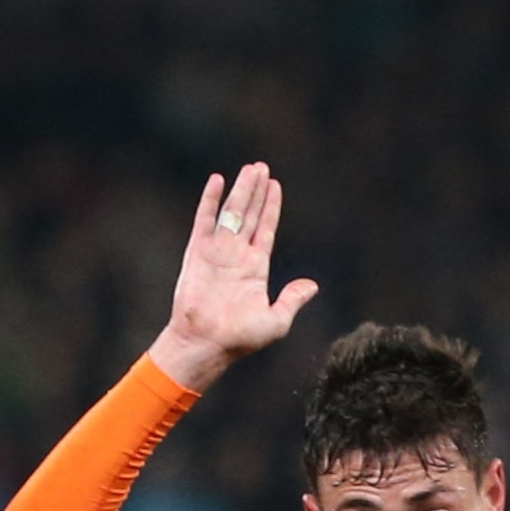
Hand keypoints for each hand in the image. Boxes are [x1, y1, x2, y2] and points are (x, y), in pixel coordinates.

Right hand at [145, 162, 319, 394]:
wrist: (207, 344)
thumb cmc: (241, 338)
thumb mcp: (277, 321)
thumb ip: (292, 299)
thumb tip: (312, 286)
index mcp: (255, 268)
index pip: (265, 229)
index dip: (271, 208)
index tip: (275, 186)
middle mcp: (237, 255)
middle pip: (249, 214)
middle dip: (256, 191)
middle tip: (262, 167)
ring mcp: (217, 251)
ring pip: (231, 211)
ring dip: (241, 189)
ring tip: (250, 168)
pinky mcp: (198, 251)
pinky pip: (205, 219)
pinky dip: (211, 199)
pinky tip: (218, 180)